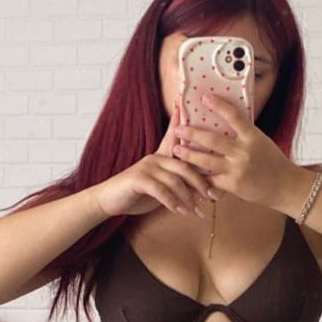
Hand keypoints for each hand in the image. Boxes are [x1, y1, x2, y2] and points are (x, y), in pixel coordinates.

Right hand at [94, 99, 216, 219]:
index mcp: (161, 156)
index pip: (175, 138)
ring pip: (175, 180)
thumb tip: (201, 191)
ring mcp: (146, 167)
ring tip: (196, 212)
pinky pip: (161, 190)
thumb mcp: (160, 186)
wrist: (109, 200)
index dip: (183, 122)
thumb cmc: (137, 194)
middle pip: (185, 166)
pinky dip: (172, 203)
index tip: (191, 108)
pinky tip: (179, 212)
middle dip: (201, 183)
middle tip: (212, 197)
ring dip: (188, 198)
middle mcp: (155, 158)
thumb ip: (177, 183)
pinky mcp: (138, 179)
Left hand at [172, 92, 297, 208]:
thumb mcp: (262, 142)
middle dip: (192, 134)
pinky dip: (200, 176)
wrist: (286, 187)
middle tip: (178, 129)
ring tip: (176, 150)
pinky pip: (211, 180)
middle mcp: (245, 151)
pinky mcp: (233, 185)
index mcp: (253, 137)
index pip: (234, 116)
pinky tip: (189, 173)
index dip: (218, 105)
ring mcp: (238, 169)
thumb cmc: (273, 162)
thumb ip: (244, 134)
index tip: (204, 97)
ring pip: (206, 161)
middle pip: (212, 140)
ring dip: (189, 155)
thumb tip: (223, 122)